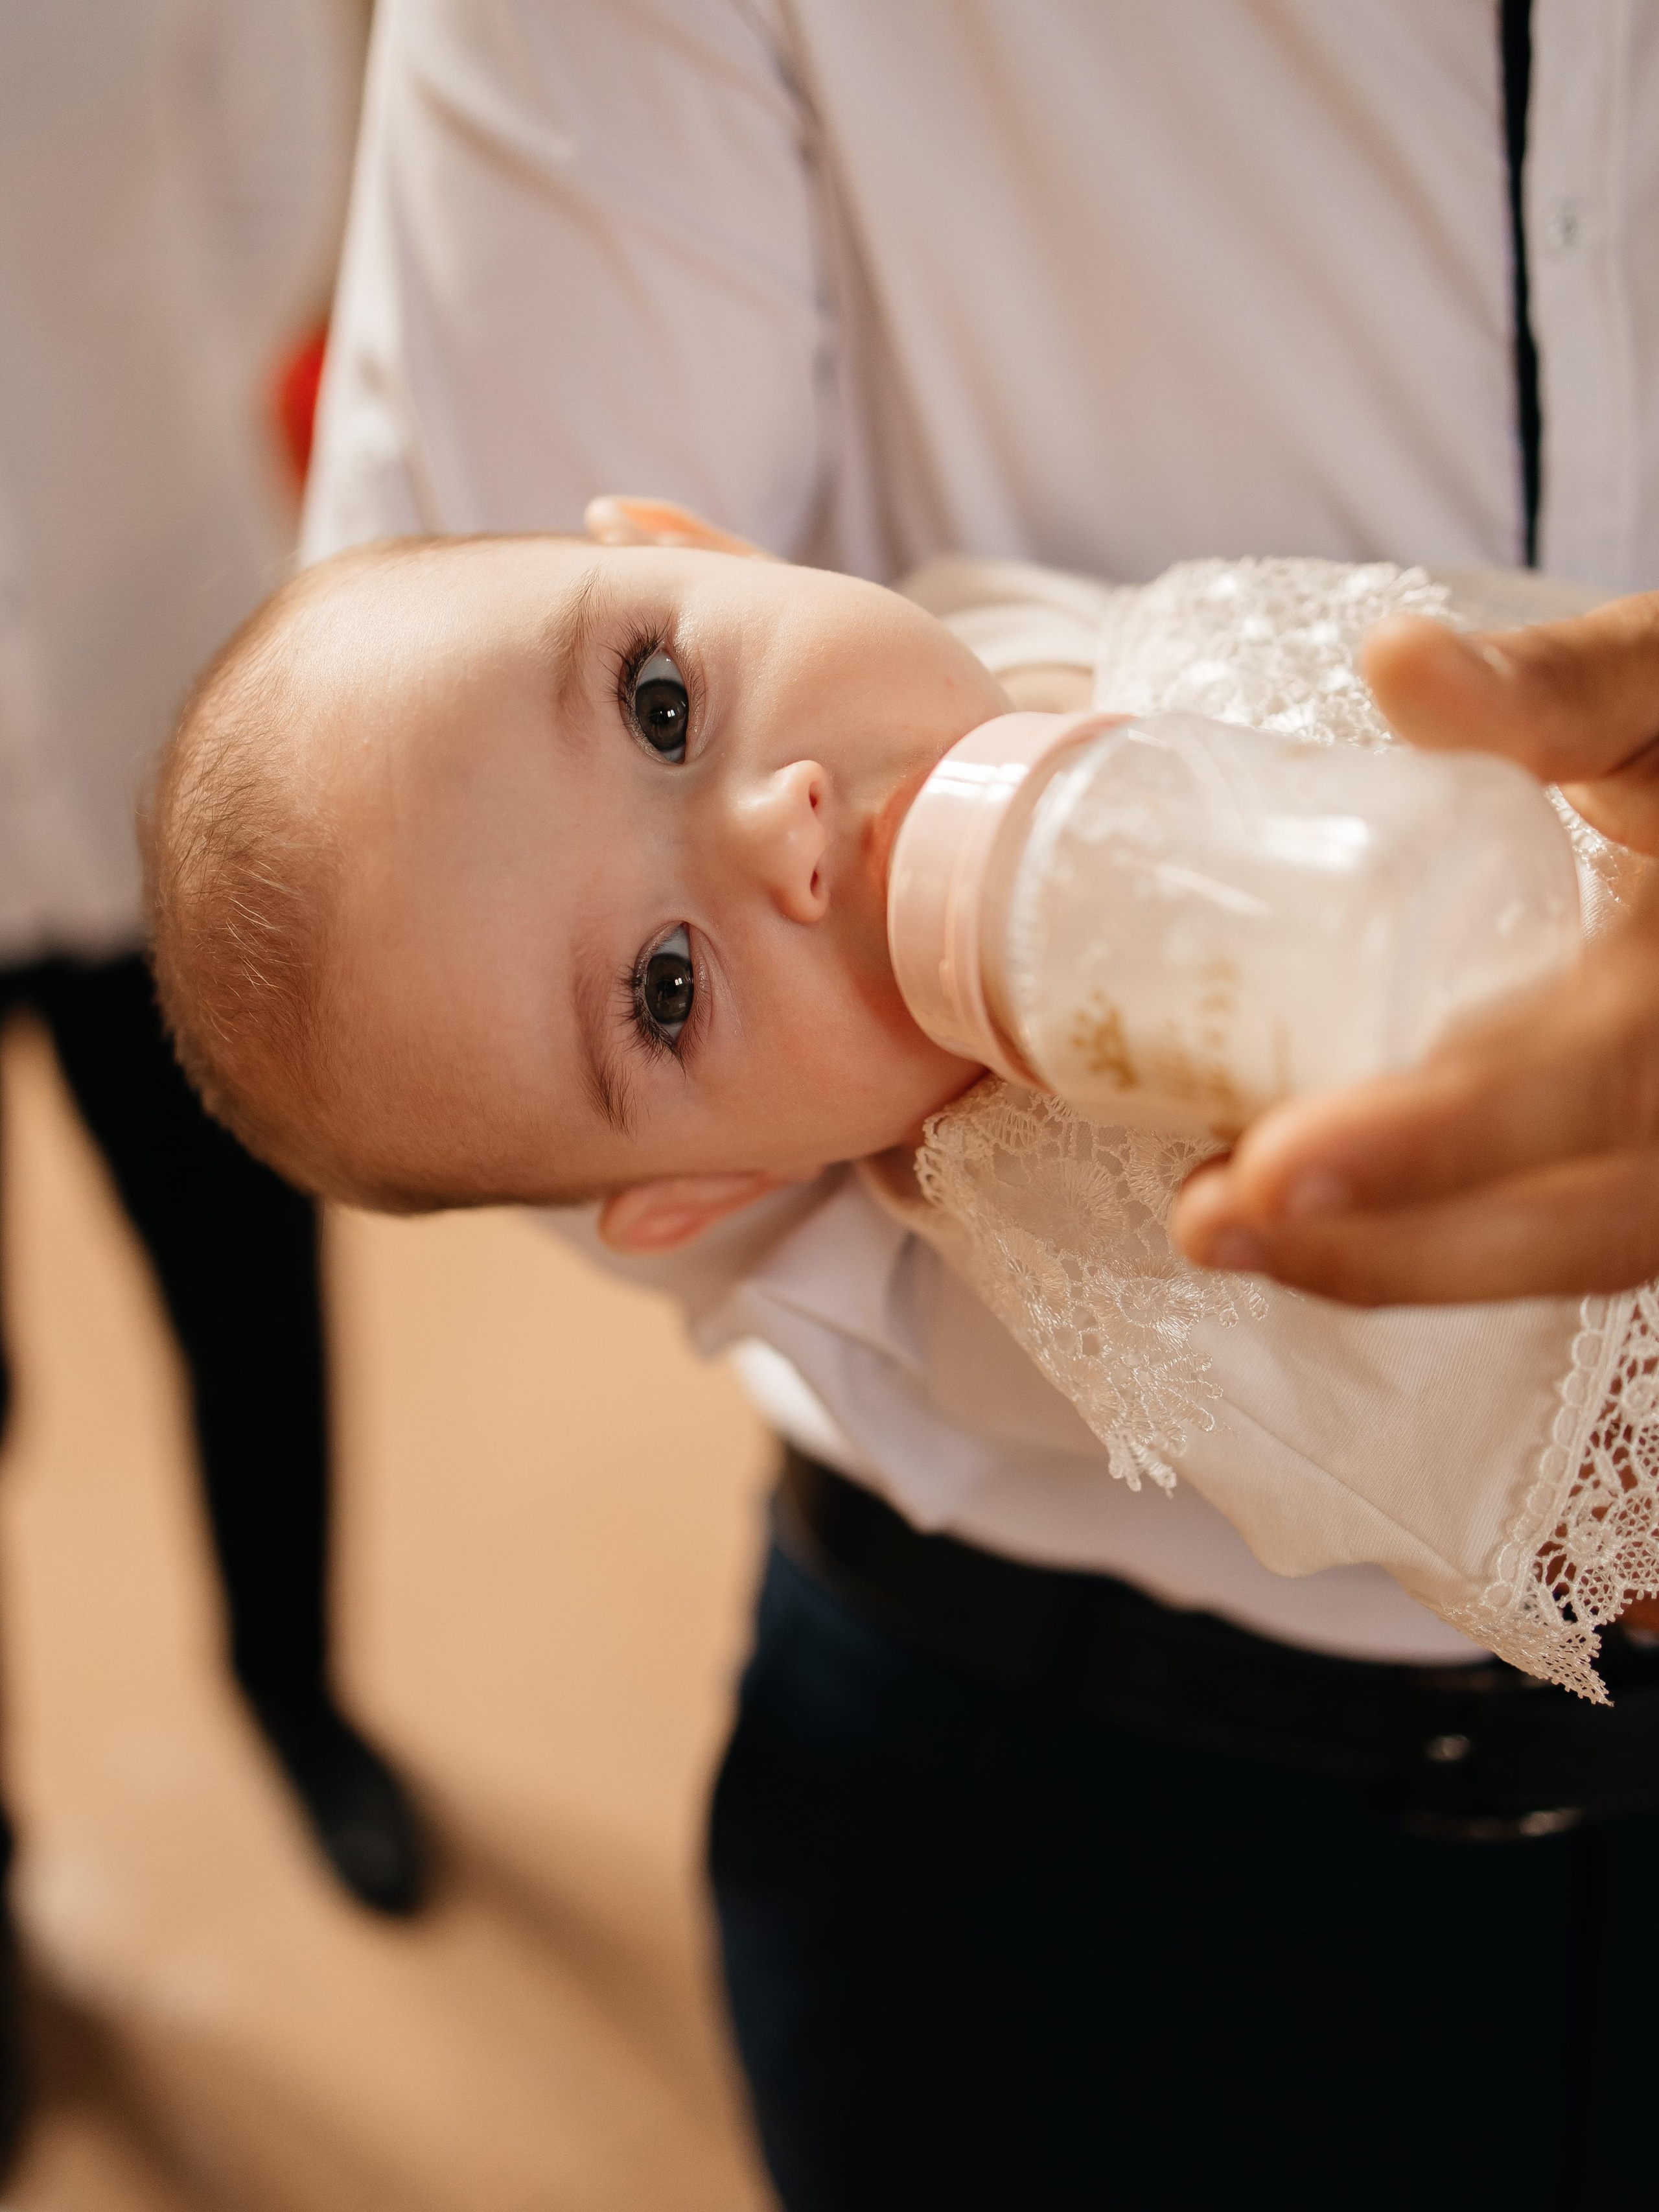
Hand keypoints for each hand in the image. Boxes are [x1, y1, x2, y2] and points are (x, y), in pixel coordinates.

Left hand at [1171, 589, 1658, 1306]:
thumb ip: (1554, 683)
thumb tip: (1395, 655)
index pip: (1595, 1081)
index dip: (1438, 1138)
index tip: (1273, 1164)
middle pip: (1582, 1224)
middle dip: (1384, 1246)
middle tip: (1209, 1222)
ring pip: (1575, 1256)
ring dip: (1393, 1264)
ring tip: (1224, 1231)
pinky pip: (1569, 1239)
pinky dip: (1436, 1245)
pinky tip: (1305, 1225)